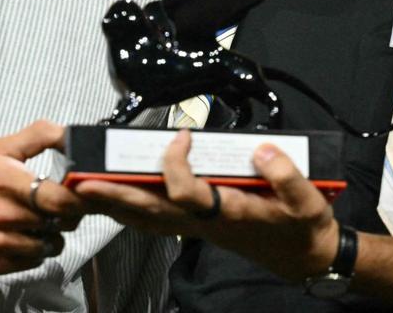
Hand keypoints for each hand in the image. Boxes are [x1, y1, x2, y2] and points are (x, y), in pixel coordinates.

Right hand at [0, 120, 83, 273]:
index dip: (77, 198)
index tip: (78, 192)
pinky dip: (33, 250)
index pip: (61, 200)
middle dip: (66, 214)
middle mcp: (3, 215)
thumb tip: (69, 134)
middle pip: (61, 223)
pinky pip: (32, 262)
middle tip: (56, 205)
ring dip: (51, 234)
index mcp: (8, 182)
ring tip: (37, 219)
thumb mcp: (1, 147)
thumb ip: (40, 135)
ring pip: (50, 246)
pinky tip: (21, 234)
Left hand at [76, 129, 338, 280]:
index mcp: (230, 213)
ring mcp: (198, 227)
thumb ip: (287, 176)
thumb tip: (262, 150)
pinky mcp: (197, 226)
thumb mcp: (309, 201)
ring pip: (147, 220)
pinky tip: (112, 200)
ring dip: (115, 206)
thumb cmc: (303, 227)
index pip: (189, 196)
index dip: (177, 167)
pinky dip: (130, 210)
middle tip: (84, 181)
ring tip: (83, 190)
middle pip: (152, 212)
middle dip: (116, 197)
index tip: (181, 135)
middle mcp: (207, 223)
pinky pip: (155, 221)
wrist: (305, 258)